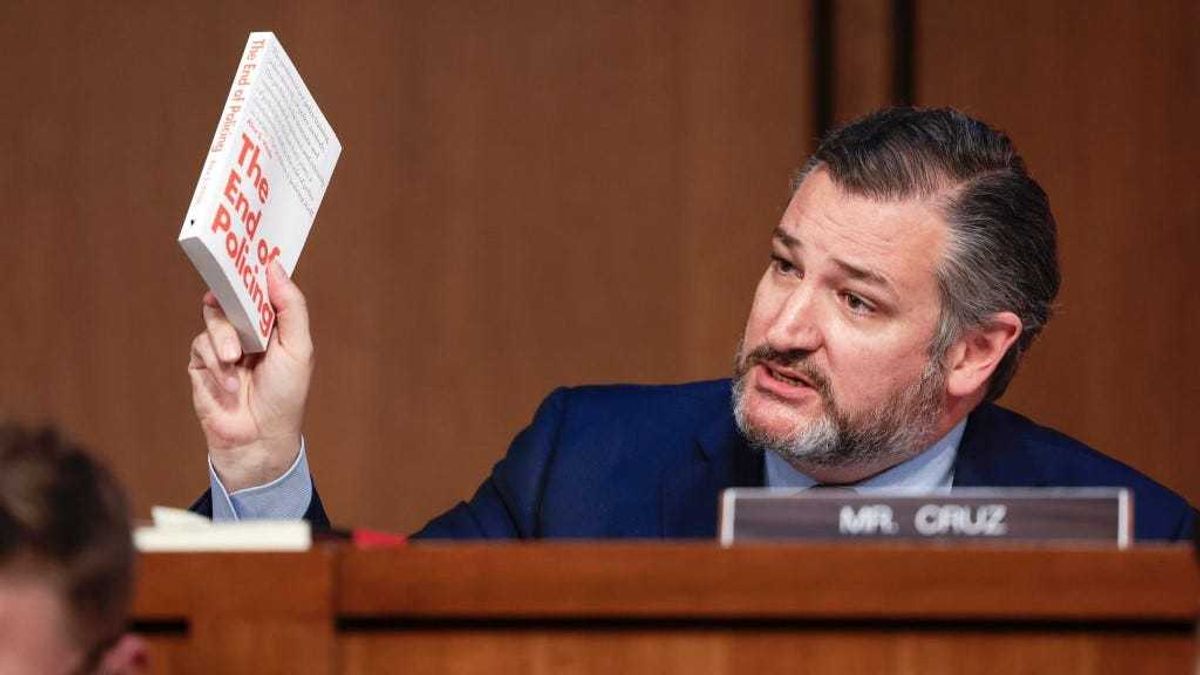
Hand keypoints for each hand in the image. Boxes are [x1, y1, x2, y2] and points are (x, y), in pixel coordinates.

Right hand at [187, 261, 313, 491]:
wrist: (258, 438)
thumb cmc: (285, 395)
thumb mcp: (298, 348)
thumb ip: (290, 307)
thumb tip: (274, 267)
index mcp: (274, 324)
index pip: (261, 288)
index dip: (253, 271)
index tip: (245, 253)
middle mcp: (248, 330)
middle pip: (231, 296)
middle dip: (231, 300)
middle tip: (227, 297)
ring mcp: (224, 345)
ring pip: (213, 319)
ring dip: (223, 339)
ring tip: (235, 361)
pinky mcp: (202, 363)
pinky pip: (200, 346)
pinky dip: (214, 363)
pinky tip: (228, 384)